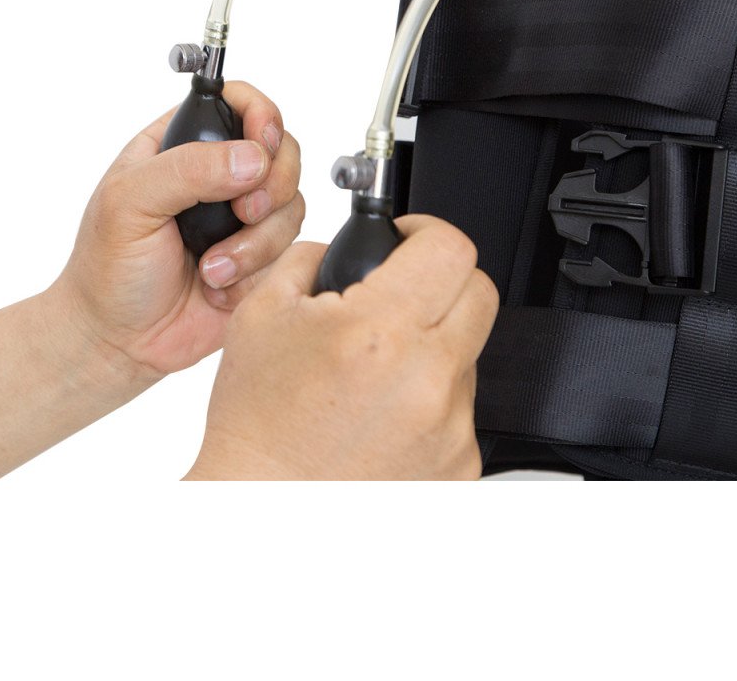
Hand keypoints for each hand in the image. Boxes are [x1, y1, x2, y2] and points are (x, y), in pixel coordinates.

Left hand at [50, 82, 304, 378]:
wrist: (117, 341)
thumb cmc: (107, 267)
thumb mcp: (129, 203)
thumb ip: (187, 169)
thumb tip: (253, 158)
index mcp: (180, 144)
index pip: (236, 101)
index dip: (261, 114)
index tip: (262, 140)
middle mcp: (216, 174)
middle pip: (281, 149)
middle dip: (273, 181)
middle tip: (242, 211)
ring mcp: (240, 217)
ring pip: (290, 203)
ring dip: (256, 239)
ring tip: (212, 266)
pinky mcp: (258, 258)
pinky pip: (288, 249)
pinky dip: (255, 269)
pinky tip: (218, 285)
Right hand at [185, 216, 497, 479]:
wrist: (261, 504)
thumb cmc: (257, 421)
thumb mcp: (262, 311)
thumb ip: (311, 257)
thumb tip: (349, 242)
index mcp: (379, 332)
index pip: (450, 249)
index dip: (426, 231)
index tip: (409, 239)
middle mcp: (427, 381)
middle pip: (479, 292)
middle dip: (442, 279)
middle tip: (400, 291)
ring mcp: (450, 429)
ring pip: (469, 352)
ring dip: (433, 343)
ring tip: (375, 368)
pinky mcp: (459, 466)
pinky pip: (460, 407)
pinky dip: (429, 397)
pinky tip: (382, 411)